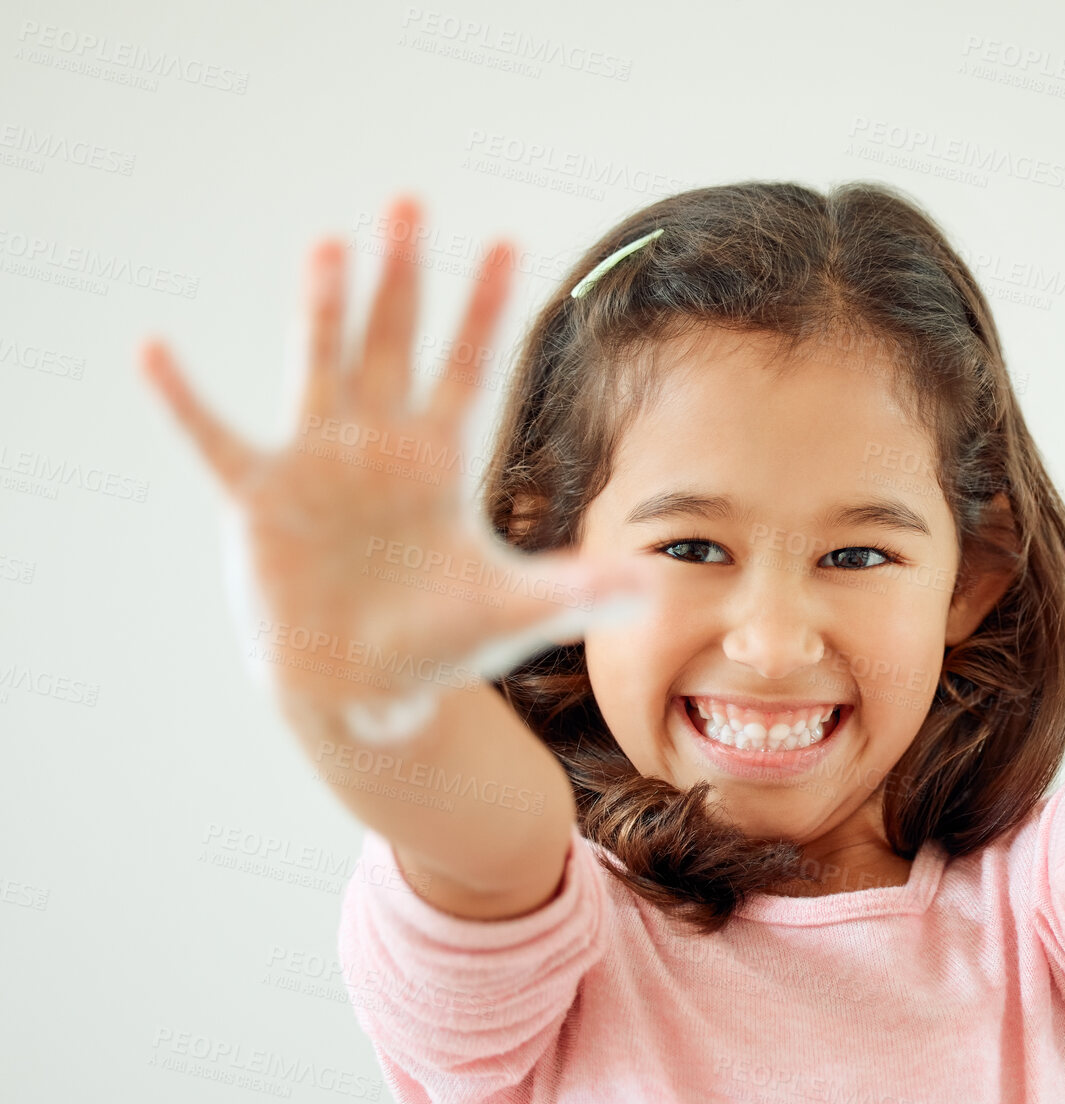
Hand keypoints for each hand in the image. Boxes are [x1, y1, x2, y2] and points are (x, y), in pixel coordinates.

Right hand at [137, 195, 657, 728]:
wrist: (361, 688)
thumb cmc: (438, 644)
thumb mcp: (513, 613)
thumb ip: (578, 590)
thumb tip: (657, 584)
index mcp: (438, 462)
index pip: (469, 371)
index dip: (485, 310)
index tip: (508, 242)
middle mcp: (377, 447)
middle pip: (393, 344)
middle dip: (404, 278)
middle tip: (411, 203)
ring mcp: (315, 465)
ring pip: (319, 367)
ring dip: (322, 310)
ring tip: (329, 247)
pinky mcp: (259, 497)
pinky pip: (215, 437)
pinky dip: (184, 400)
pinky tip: (155, 350)